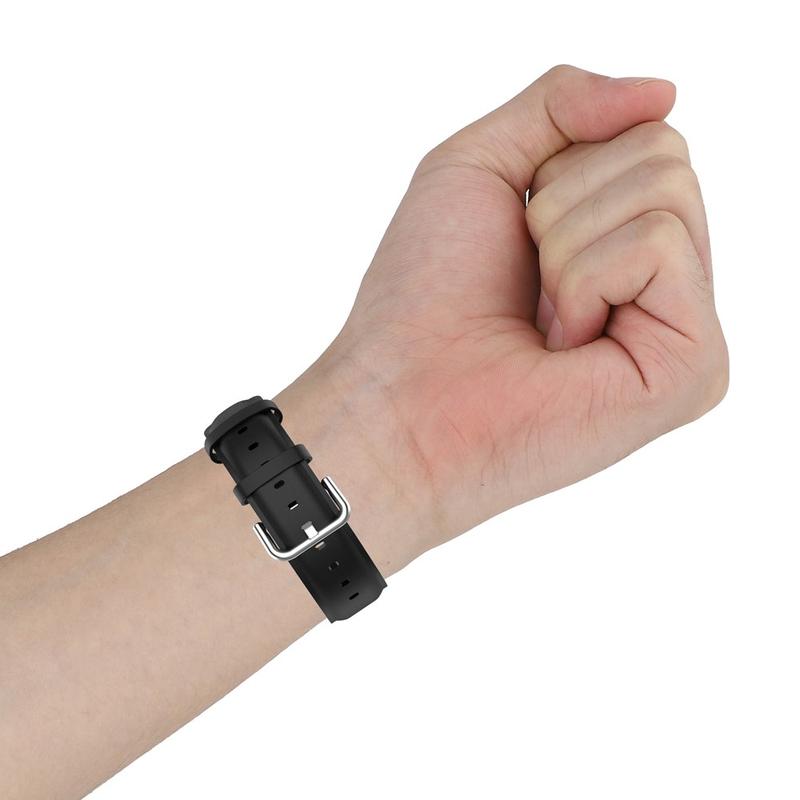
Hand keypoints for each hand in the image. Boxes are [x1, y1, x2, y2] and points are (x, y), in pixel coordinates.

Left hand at [280, 65, 727, 554]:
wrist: (403, 399)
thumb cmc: (425, 294)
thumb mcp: (478, 165)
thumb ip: (561, 104)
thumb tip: (665, 91)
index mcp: (621, 241)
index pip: (646, 135)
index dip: (561, 163)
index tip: (517, 236)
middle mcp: (662, 284)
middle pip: (664, 154)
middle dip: (564, 201)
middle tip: (527, 285)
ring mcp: (684, 328)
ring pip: (666, 193)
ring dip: (566, 246)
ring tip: (542, 322)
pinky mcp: (695, 367)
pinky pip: (661, 245)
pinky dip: (585, 279)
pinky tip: (566, 345)